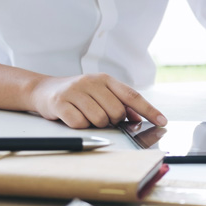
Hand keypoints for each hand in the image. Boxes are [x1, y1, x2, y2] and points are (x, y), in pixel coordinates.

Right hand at [29, 73, 166, 128]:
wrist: (43, 90)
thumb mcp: (99, 93)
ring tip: (85, 115)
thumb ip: (119, 103)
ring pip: (99, 119)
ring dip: (95, 124)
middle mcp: (91, 82)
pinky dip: (79, 125)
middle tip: (101, 116)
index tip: (163, 121)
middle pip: (117, 112)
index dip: (149, 110)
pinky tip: (73, 117)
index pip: (132, 96)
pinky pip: (80, 123)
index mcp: (105, 80)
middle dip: (112, 120)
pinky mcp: (60, 102)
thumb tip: (138, 118)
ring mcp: (75, 91)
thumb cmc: (77, 94)